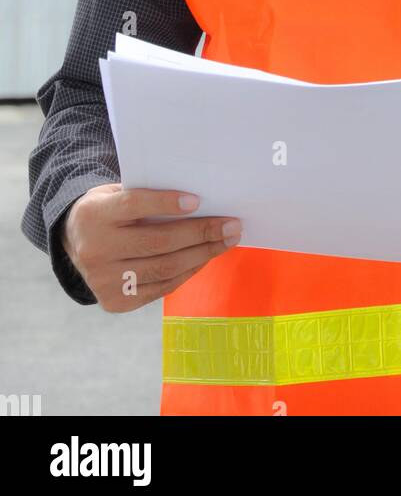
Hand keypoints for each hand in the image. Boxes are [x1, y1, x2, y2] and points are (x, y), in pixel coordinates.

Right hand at [61, 184, 242, 311]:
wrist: (74, 242)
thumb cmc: (109, 210)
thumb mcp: (116, 193)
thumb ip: (145, 196)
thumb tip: (198, 202)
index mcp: (94, 215)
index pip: (134, 206)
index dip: (166, 203)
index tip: (198, 200)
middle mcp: (96, 250)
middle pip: (157, 242)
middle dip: (201, 233)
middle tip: (232, 225)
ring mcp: (104, 281)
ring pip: (164, 268)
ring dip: (203, 254)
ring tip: (227, 240)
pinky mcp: (116, 302)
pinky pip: (162, 287)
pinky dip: (188, 271)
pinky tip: (205, 257)